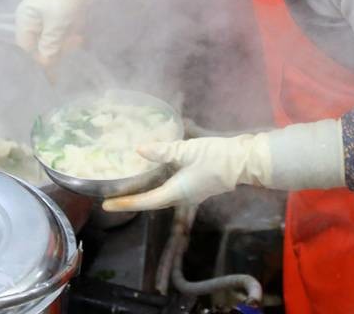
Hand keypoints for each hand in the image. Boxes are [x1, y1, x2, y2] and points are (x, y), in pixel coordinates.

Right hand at [15, 0, 159, 63]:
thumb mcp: (56, 24)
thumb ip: (50, 45)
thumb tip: (46, 65)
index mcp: (24, 20)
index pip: (27, 49)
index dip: (40, 62)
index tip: (54, 75)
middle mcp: (33, 17)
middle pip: (40, 43)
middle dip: (55, 51)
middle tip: (70, 56)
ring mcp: (48, 12)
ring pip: (54, 35)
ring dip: (65, 42)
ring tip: (78, 42)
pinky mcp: (63, 7)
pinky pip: (64, 26)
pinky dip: (71, 32)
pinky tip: (80, 35)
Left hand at [101, 120, 346, 211]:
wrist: (247, 160)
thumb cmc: (219, 156)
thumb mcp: (189, 150)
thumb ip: (164, 150)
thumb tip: (139, 150)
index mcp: (177, 192)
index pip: (146, 201)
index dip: (125, 202)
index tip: (106, 204)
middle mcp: (182, 196)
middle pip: (152, 201)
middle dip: (133, 198)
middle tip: (113, 194)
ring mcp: (191, 192)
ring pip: (162, 194)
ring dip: (146, 190)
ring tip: (130, 183)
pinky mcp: (198, 184)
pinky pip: (172, 186)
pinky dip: (159, 181)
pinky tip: (155, 170)